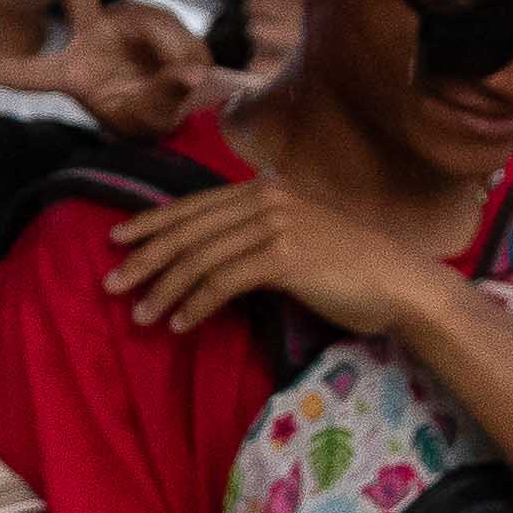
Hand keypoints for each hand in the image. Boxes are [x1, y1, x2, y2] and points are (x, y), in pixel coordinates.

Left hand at [0, 1, 232, 144]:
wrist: (181, 107)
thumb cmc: (148, 115)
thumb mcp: (150, 117)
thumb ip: (166, 95)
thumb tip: (190, 73)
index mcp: (70, 73)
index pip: (24, 72)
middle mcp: (92, 37)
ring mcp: (122, 21)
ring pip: (152, 25)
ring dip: (173, 52)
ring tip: (186, 80)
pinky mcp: (150, 16)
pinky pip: (172, 29)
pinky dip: (187, 51)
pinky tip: (192, 68)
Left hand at [104, 174, 455, 339]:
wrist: (401, 283)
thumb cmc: (349, 267)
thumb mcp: (295, 238)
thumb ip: (252, 236)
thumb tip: (201, 257)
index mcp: (265, 188)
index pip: (193, 205)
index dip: (151, 223)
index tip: (117, 241)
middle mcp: (267, 198)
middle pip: (187, 230)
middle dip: (144, 259)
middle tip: (111, 285)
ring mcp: (276, 224)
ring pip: (199, 258)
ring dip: (164, 290)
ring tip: (142, 316)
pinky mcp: (285, 256)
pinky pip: (223, 282)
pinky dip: (196, 304)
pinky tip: (180, 324)